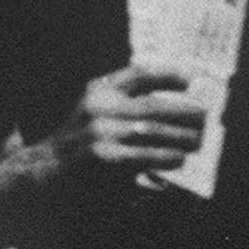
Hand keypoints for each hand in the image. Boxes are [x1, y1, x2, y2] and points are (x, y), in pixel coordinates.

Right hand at [54, 65, 205, 179]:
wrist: (44, 174)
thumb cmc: (79, 148)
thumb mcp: (96, 117)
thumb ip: (124, 107)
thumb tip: (173, 112)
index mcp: (99, 92)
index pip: (138, 75)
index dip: (167, 74)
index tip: (190, 79)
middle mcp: (99, 107)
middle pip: (153, 106)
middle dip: (184, 113)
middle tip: (204, 120)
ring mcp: (99, 132)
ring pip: (152, 131)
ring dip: (180, 137)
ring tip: (197, 142)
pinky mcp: (101, 157)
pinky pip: (142, 155)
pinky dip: (164, 157)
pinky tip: (178, 159)